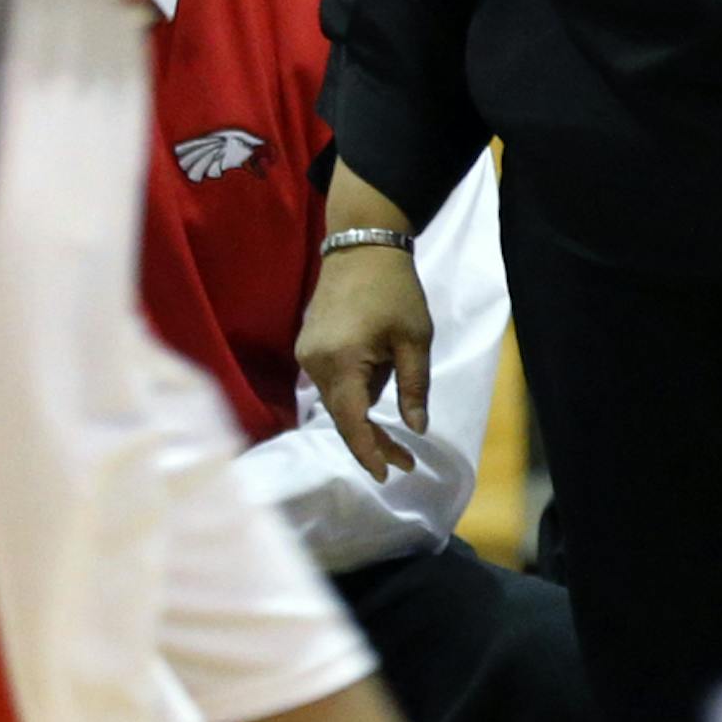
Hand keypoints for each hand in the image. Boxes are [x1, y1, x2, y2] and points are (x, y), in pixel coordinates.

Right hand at [297, 245, 433, 480]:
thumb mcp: (415, 339)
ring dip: (364, 413)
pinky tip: (376, 376)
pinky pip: (332, 383)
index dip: (369, 452)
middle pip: (343, 417)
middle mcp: (315, 363)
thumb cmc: (395, 289)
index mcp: (343, 361)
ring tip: (395, 397)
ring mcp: (307, 355)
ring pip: (338, 401)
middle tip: (405, 461)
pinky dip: (354, 391)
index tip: (387, 475)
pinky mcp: (307, 348)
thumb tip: (415, 429)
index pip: (352, 421)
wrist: (361, 246)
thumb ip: (415, 387)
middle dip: (372, 441)